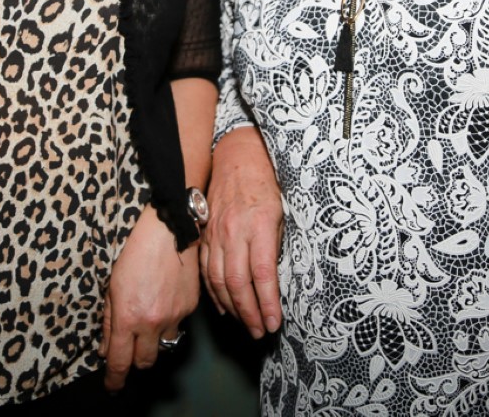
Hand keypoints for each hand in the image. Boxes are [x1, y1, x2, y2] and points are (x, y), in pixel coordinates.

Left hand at [100, 208, 199, 392]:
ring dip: (154, 340)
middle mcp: (152, 323)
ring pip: (165, 345)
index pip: (121, 362)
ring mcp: (174, 317)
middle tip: (130, 348)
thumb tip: (107, 350)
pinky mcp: (190, 308)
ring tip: (148, 319)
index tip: (112, 386)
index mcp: (128, 318)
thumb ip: (109, 322)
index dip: (115, 379)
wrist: (168, 232)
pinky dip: (168, 321)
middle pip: (145, 361)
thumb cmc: (133, 253)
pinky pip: (178, 325)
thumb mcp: (111, 287)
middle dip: (135, 360)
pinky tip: (163, 300)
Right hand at [200, 127, 283, 338]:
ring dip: (233, 308)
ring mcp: (216, 234)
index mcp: (259, 225)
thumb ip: (278, 242)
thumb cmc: (267, 182)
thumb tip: (280, 278)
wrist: (237, 155)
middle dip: (250, 313)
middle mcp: (234, 232)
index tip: (275, 323)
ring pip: (219, 280)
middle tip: (260, 332)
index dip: (268, 303)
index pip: (263, 274)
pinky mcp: (205, 234)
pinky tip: (225, 307)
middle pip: (238, 283)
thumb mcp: (283, 209)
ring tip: (247, 325)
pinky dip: (214, 293)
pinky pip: (206, 270)